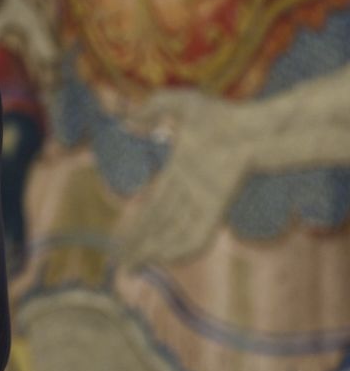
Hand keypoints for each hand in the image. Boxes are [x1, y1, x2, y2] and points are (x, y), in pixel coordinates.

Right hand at [115, 89, 253, 265]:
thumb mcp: (180, 103)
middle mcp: (190, 195)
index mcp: (179, 175)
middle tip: (118, 265)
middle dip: (137, 246)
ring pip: (172, 235)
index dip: (135, 225)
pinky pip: (195, 236)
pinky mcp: (215, 209)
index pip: (153, 208)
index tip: (119, 239)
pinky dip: (178, 249)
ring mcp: (203, 203)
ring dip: (151, 251)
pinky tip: (159, 259)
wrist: (252, 127)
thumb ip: (153, 108)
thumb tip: (129, 121)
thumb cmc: (221, 114)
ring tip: (130, 267)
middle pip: (158, 227)